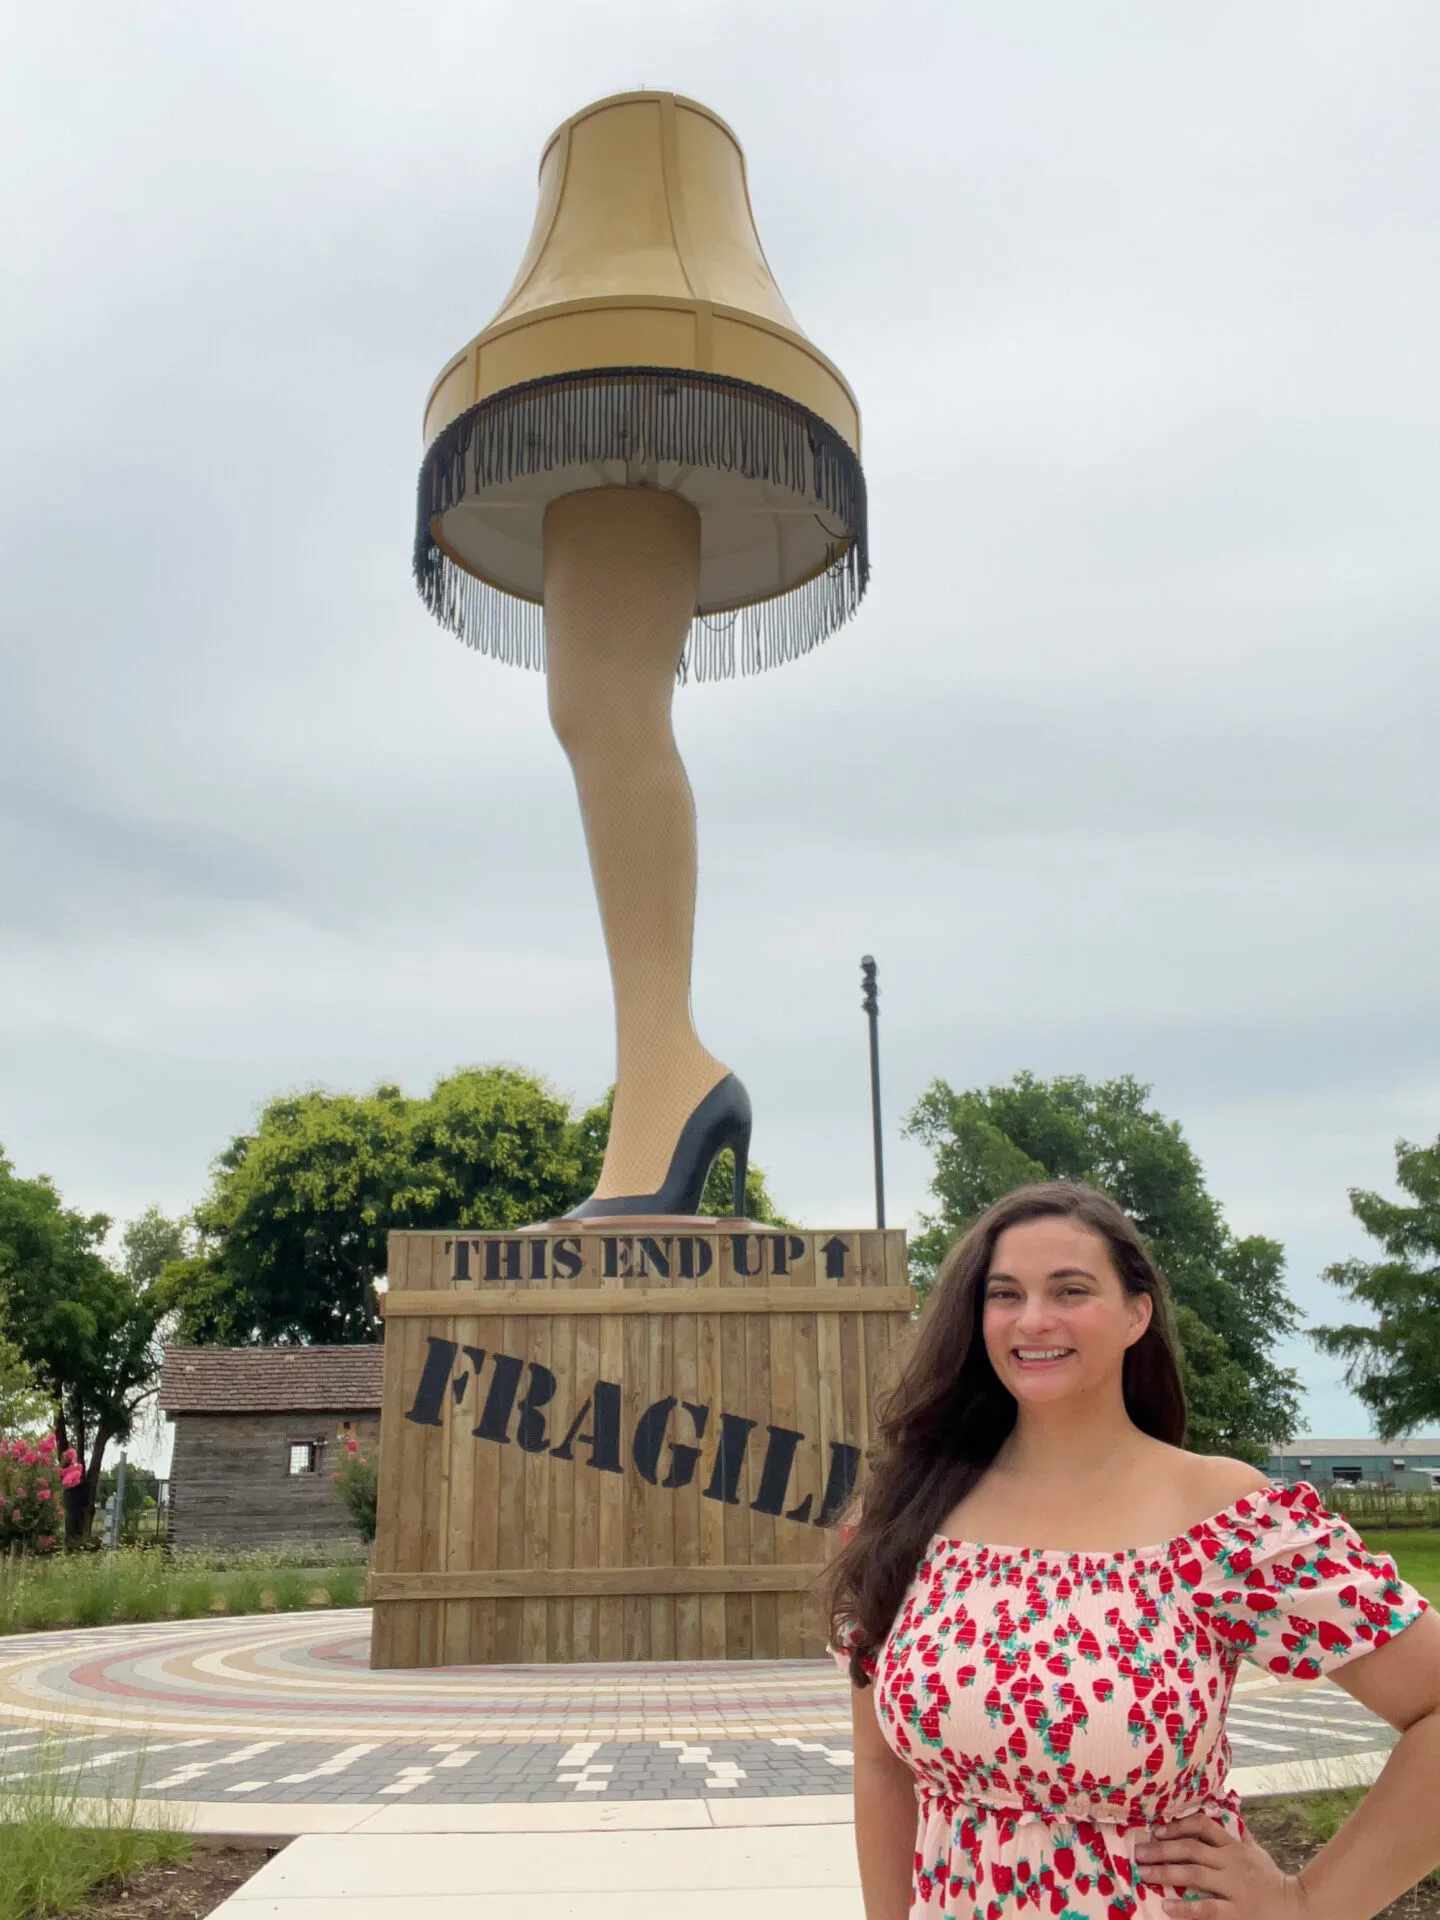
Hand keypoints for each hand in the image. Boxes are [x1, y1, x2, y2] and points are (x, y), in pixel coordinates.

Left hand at [1133, 1812, 1309, 1917]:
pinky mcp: (1237, 1912)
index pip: (1203, 1826)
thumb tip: (1230, 1806)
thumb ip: (1240, 1833)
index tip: (1157, 1830)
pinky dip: (1186, 1909)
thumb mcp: (1257, 1851)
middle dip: (1162, 1850)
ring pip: (1195, 1875)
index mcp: (1234, 1847)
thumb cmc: (1272, 1879)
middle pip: (1192, 1849)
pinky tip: (1167, 1907)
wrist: (1297, 1908)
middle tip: (1139, 1853)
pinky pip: (1208, 1909)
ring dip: (1166, 1874)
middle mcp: (1232, 1863)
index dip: (1178, 1825)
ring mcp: (1234, 1887)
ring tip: (1145, 1874)